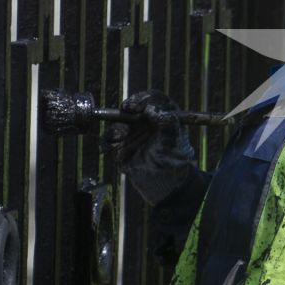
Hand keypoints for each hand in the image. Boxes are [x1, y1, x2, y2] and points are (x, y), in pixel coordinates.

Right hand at [103, 90, 196, 206]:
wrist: (164, 185)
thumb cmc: (175, 161)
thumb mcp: (176, 141)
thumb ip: (167, 122)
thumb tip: (152, 108)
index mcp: (163, 114)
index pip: (153, 98)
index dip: (144, 99)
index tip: (137, 106)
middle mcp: (146, 120)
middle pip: (132, 106)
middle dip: (127, 109)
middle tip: (127, 111)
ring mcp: (132, 132)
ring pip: (117, 122)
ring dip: (117, 127)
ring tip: (122, 136)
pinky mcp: (120, 146)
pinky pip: (108, 140)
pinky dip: (108, 142)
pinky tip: (115, 148)